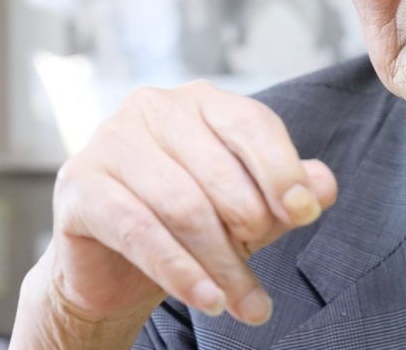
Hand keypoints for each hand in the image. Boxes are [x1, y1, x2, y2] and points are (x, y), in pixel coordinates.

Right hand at [24, 81, 337, 339]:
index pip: (251, 125)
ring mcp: (111, 140)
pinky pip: (139, 230)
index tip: (306, 213)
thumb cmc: (189, 222)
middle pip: (219, 172)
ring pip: (183, 207)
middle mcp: (153, 107)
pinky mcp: (80, 185)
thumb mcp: (249, 206)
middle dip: (251, 231)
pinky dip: (179, 270)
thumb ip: (287, 191)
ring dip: (220, 264)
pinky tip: (208, 299)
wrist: (114, 264)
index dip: (282, 170)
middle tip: (264, 275)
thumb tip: (325, 186)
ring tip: (244, 303)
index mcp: (201, 100)